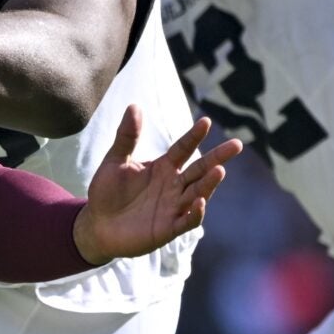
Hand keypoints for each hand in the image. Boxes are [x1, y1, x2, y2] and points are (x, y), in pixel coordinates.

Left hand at [71, 109, 241, 264]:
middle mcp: (173, 185)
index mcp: (163, 167)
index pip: (183, 148)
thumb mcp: (115, 161)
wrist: (96, 225)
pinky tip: (200, 202)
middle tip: (236, 145)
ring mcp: (173, 207)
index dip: (194, 136)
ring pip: (198, 193)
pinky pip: (186, 221)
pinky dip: (195, 213)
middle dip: (218, 157)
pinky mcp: (168, 228)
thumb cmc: (107, 192)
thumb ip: (127, 137)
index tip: (206, 122)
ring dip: (209, 183)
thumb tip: (134, 105)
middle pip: (200, 169)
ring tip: (219, 170)